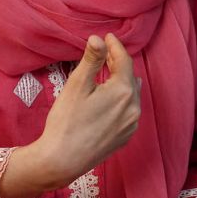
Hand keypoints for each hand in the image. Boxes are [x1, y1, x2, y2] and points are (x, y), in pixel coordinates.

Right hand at [35, 33, 139, 186]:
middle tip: (104, 52)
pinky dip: (122, 99)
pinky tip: (108, 99)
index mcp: (123, 91)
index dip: (116, 46)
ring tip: (107, 72)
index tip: (108, 36)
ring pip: (132, 94)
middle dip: (118, 62)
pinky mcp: (125, 137)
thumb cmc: (67, 121)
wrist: (62, 160)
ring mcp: (131, 125)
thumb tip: (98, 38)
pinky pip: (129, 111)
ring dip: (121, 81)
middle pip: (129, 77)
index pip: (124, 60)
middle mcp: (134, 108)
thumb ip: (91, 59)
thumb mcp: (77, 85)